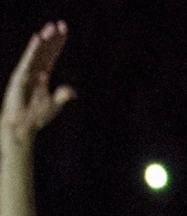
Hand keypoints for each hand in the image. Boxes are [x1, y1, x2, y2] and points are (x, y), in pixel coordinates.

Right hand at [2, 23, 74, 148]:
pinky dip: (32, 49)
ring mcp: (26, 72)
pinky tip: (38, 38)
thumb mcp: (54, 104)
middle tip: (59, 24)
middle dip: (52, 38)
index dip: (58, 43)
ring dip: (44, 40)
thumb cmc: (36, 115)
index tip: (64, 31)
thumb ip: (63, 95)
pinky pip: (27, 60)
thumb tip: (72, 91)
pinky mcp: (20, 76)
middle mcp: (34, 71)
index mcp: (43, 75)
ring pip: (37, 52)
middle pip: (45, 50)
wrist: (22, 125)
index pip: (52, 55)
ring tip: (51, 27)